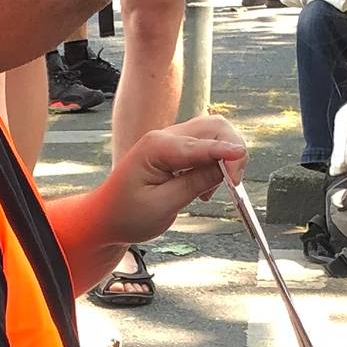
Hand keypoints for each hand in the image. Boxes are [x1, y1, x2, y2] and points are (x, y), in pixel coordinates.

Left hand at [93, 115, 247, 243]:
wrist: (106, 219)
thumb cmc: (126, 214)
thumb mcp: (163, 205)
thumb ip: (195, 184)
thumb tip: (226, 168)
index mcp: (158, 147)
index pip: (202, 144)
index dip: (226, 155)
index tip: (240, 165)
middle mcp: (166, 136)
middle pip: (215, 128)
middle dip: (232, 152)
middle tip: (233, 184)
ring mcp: (171, 141)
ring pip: (214, 134)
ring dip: (225, 157)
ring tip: (216, 188)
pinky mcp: (177, 150)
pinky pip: (207, 147)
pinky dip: (216, 163)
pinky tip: (205, 188)